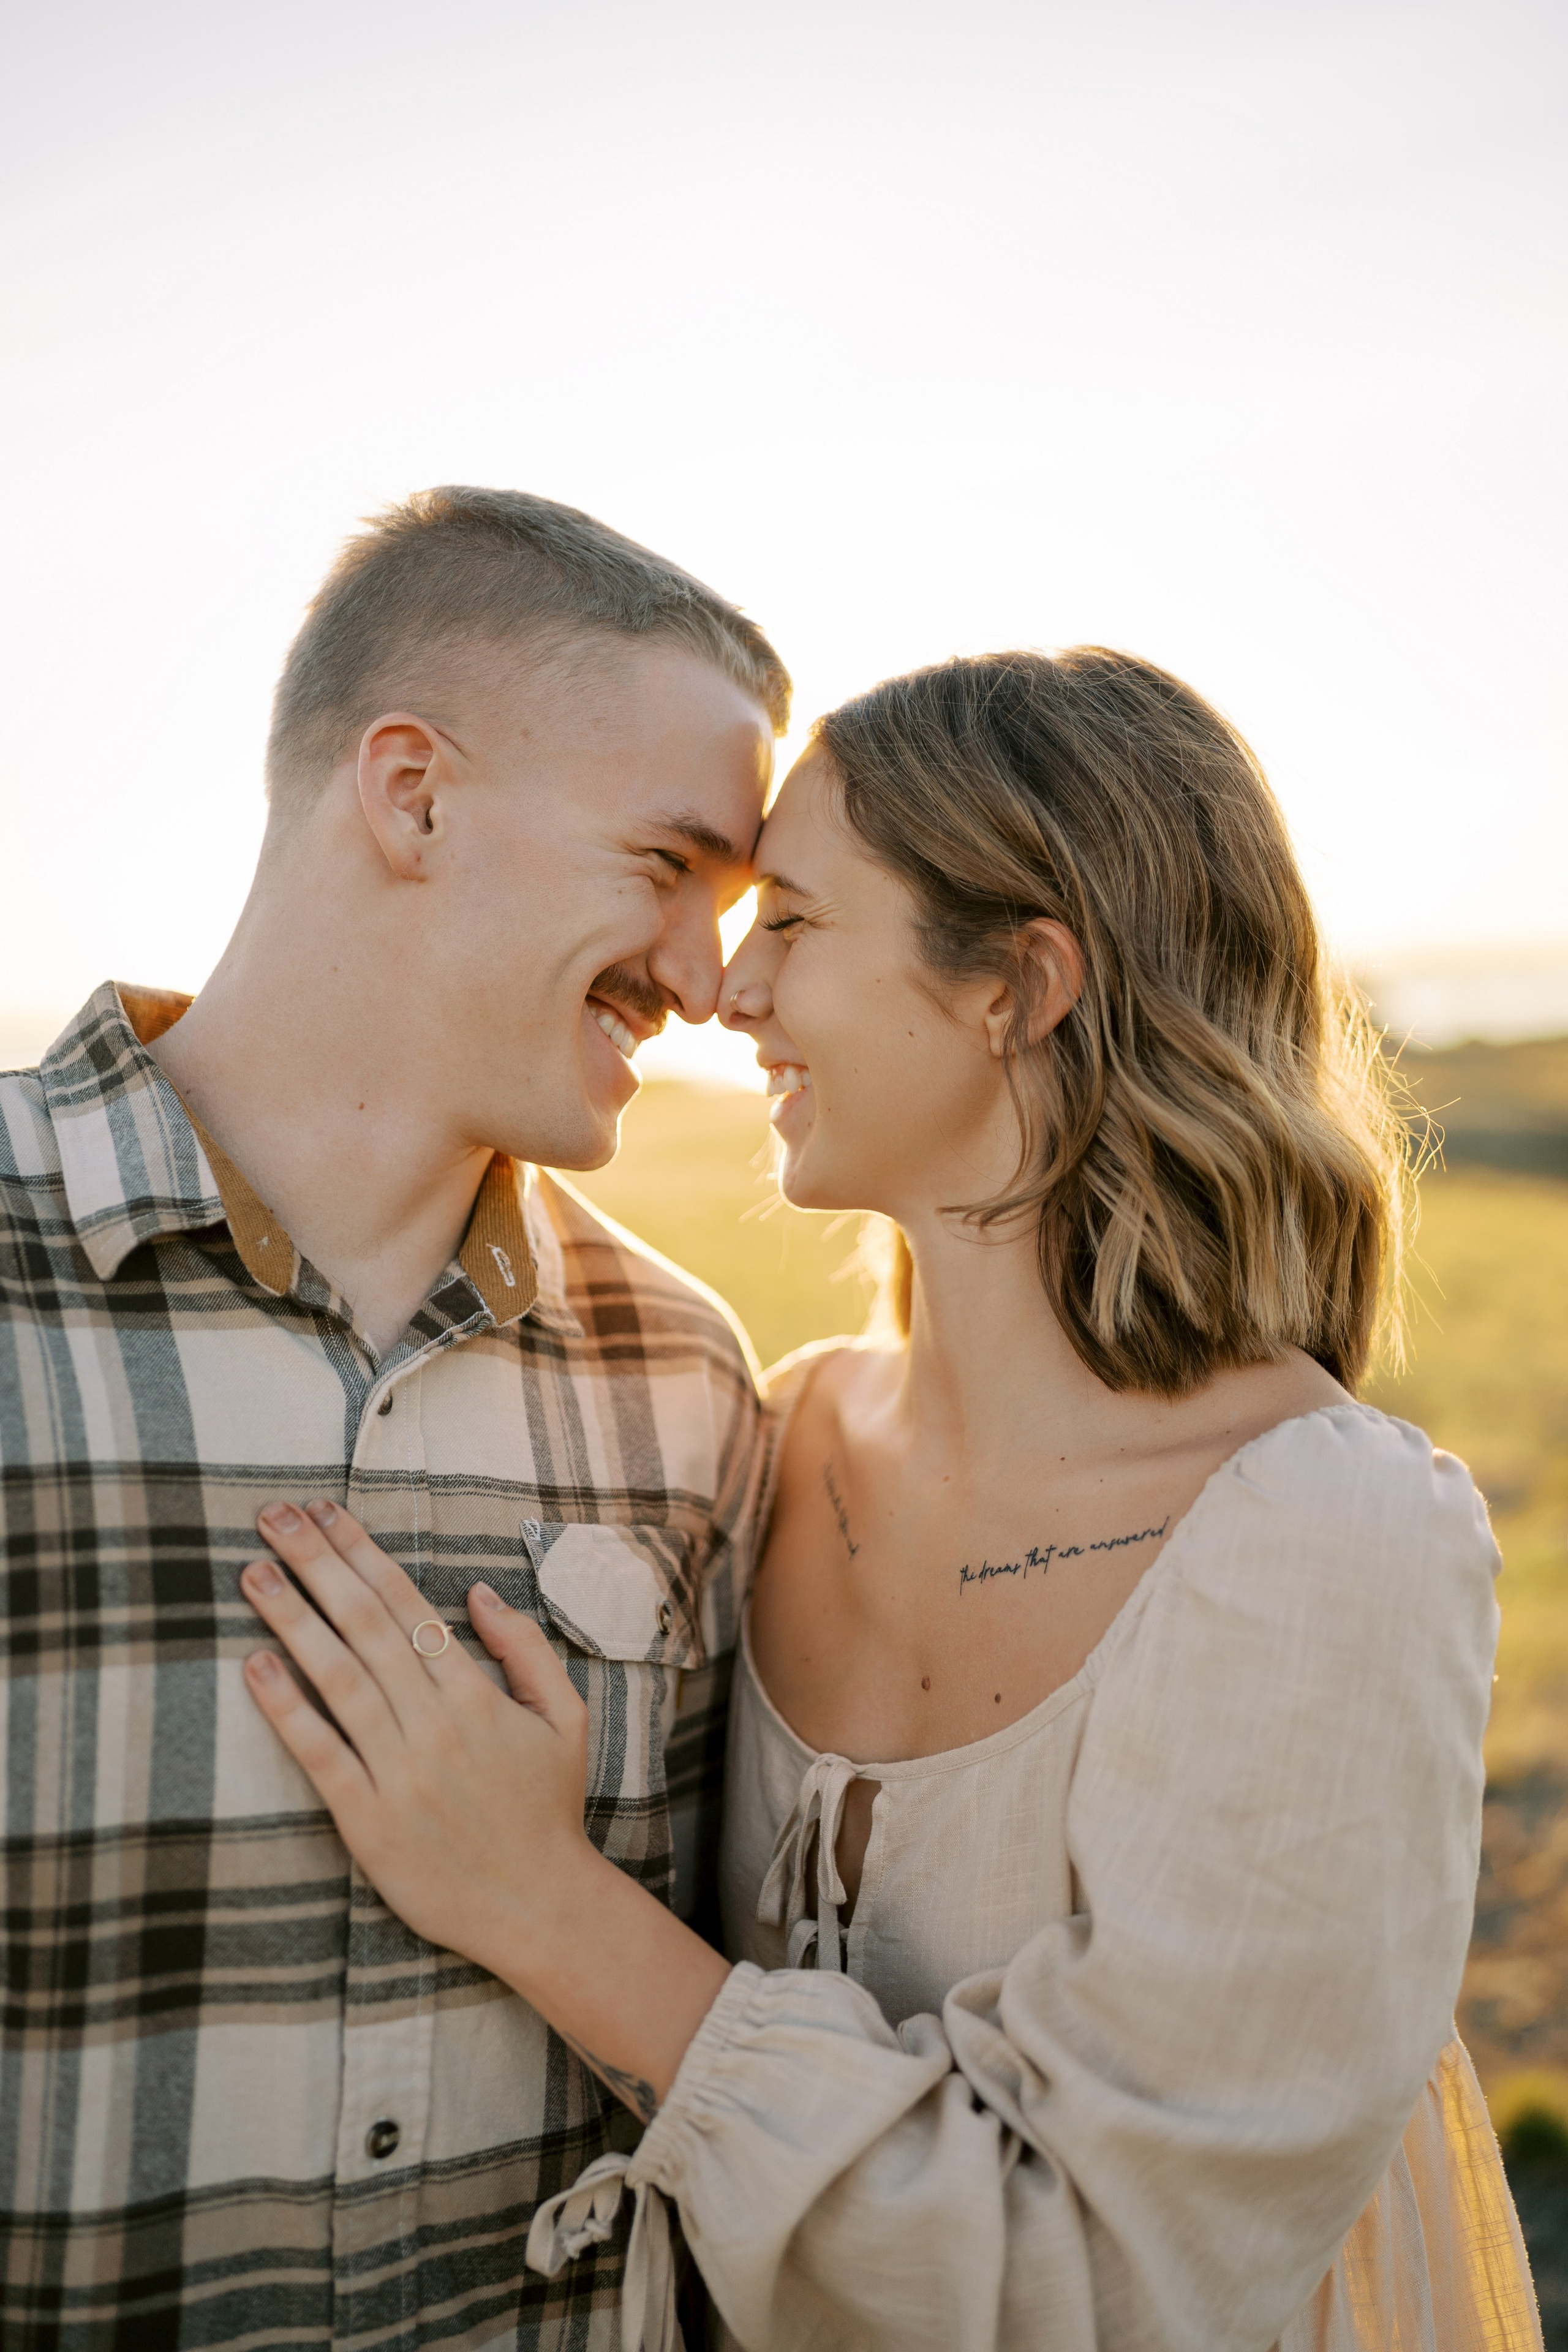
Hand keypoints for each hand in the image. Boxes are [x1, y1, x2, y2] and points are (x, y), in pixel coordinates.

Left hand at [239, 1499, 591, 1974]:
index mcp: (477, 1694)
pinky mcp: (369, 1821)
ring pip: (338, 1679)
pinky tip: (256, 1667)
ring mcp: (400, 1771)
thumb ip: (525, 1649)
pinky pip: (321, 1754)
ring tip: (254, 1572)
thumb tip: (477, 1592)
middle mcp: (435, 1723)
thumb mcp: (565, 1718)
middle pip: (365, 1626)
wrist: (540, 1905)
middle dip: (317, 1564)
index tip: (325, 1513)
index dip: (362, 1554)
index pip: (407, 1605)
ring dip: (292, 1620)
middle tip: (273, 1518)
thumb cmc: (549, 1809)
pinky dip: (287, 1709)